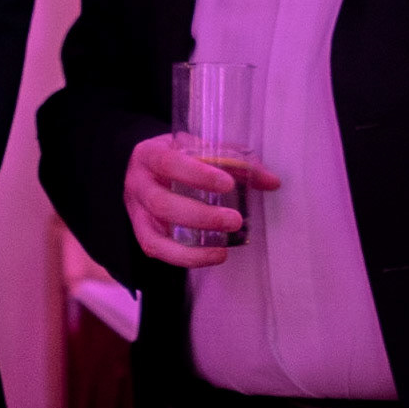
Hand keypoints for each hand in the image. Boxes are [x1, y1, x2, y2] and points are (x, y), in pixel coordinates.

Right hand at [122, 134, 280, 267]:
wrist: (147, 169)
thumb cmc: (179, 157)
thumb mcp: (200, 149)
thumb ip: (234, 161)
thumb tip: (272, 181)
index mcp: (149, 155)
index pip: (168, 163)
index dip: (197, 175)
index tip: (227, 184)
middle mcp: (137, 184)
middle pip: (161, 203)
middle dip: (200, 215)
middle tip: (234, 220)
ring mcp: (136, 213)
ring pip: (155, 236)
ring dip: (192, 246)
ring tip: (224, 247)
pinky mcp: (142, 234)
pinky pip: (159, 252)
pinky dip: (186, 258)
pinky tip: (213, 255)